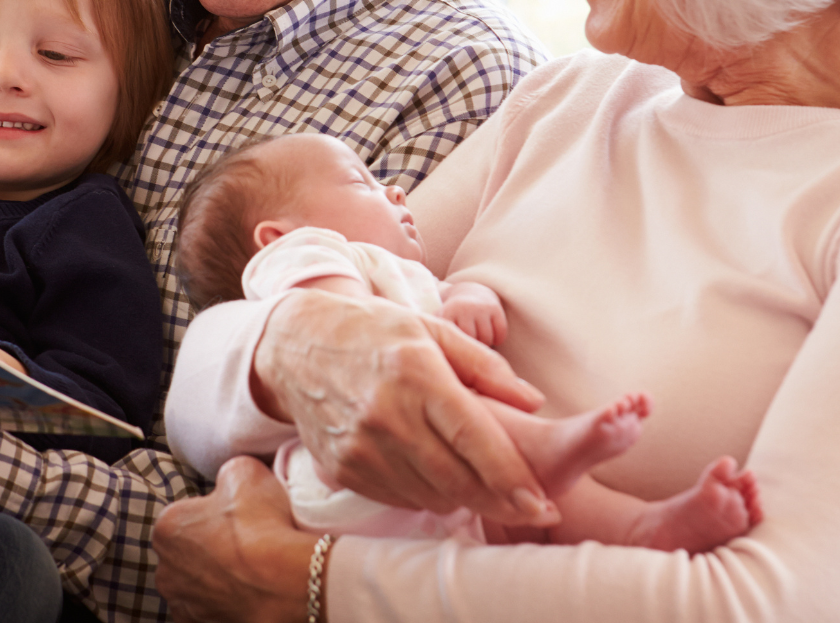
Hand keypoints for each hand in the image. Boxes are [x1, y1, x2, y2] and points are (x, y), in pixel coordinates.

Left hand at [154, 456, 316, 622]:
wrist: (282, 580)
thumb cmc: (260, 523)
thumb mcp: (243, 470)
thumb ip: (226, 473)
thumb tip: (229, 480)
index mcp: (167, 526)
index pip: (186, 512)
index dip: (213, 508)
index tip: (236, 510)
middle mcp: (165, 569)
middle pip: (188, 549)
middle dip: (209, 543)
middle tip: (244, 536)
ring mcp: (182, 604)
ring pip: (197, 580)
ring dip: (216, 573)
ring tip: (251, 564)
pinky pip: (211, 606)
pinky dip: (227, 597)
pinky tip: (249, 586)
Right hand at [250, 289, 555, 525]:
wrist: (298, 346)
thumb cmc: (374, 332)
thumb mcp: (431, 329)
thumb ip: (484, 365)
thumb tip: (533, 401)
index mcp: (416, 374)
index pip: (473, 438)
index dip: (511, 476)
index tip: (542, 501)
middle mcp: (387, 414)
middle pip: (457, 479)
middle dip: (500, 501)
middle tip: (533, 509)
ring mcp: (361, 447)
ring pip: (431, 495)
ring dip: (465, 498)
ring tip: (484, 485)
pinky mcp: (344, 468)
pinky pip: (400, 498)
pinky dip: (427, 495)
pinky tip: (439, 478)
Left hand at [439, 281, 507, 345]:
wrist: (470, 293)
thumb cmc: (452, 316)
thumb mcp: (439, 321)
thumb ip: (434, 337)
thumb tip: (432, 361)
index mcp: (447, 313)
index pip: (454, 341)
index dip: (457, 349)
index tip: (456, 349)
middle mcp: (464, 308)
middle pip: (471, 341)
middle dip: (472, 347)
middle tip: (469, 345)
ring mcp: (480, 308)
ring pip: (487, 339)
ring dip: (485, 343)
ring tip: (479, 339)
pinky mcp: (495, 308)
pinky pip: (500, 334)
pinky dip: (498, 338)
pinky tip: (491, 334)